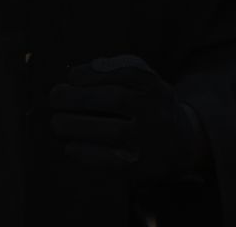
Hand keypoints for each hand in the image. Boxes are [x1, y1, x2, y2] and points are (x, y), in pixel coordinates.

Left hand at [49, 55, 208, 181]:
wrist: (180, 143)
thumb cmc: (146, 104)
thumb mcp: (141, 80)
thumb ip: (113, 69)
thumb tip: (77, 72)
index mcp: (154, 86)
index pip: (125, 73)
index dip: (93, 73)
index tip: (71, 76)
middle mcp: (156, 111)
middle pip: (117, 99)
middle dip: (80, 97)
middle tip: (55, 97)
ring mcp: (151, 140)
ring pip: (115, 131)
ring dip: (78, 126)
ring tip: (57, 123)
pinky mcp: (141, 166)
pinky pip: (112, 160)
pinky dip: (87, 153)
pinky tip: (71, 146)